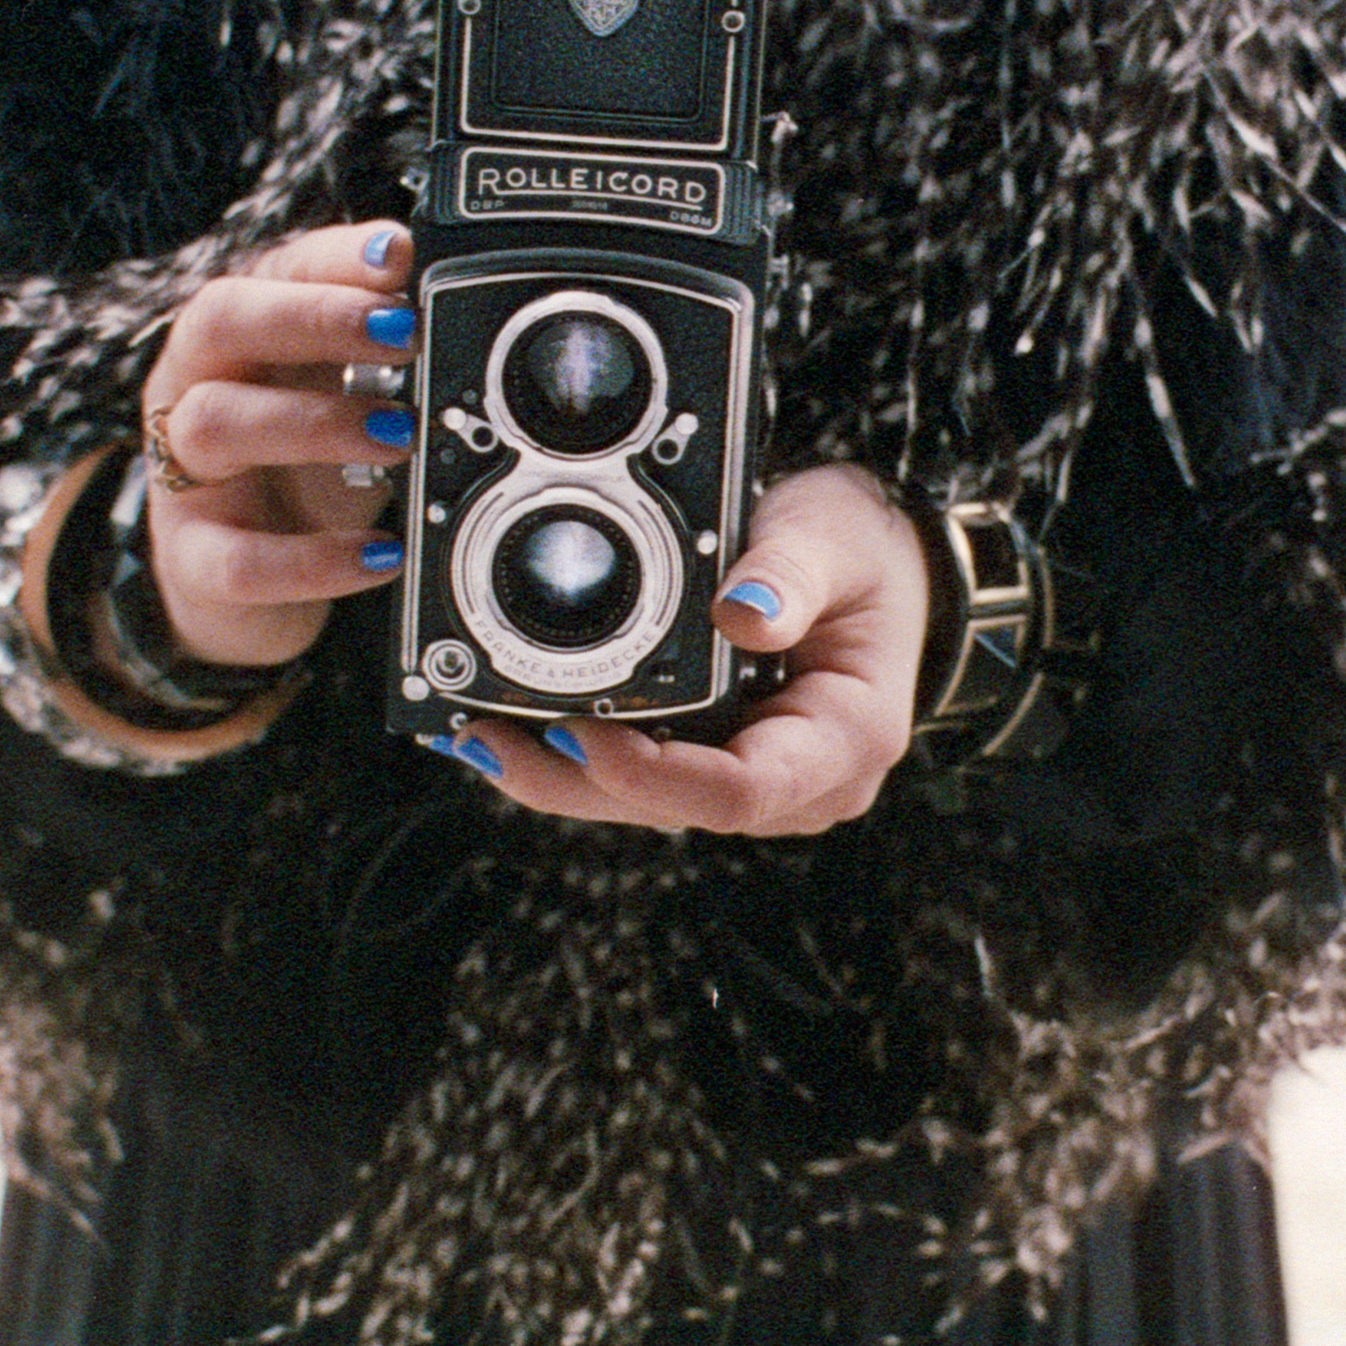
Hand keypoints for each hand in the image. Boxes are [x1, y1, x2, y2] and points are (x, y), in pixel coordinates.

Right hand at [139, 220, 419, 666]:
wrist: (236, 584)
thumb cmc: (297, 474)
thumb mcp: (345, 404)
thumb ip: (387, 361)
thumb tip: (465, 323)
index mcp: (239, 336)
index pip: (275, 269)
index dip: (335, 258)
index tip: (399, 256)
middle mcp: (195, 386)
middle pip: (221, 320)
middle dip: (314, 317)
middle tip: (402, 334)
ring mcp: (184, 473)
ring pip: (214, 423)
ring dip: (312, 423)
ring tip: (399, 438)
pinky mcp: (192, 560)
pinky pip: (240, 560)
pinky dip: (314, 560)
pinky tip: (380, 555)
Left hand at [449, 464, 927, 836]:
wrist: (876, 568)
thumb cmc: (865, 556)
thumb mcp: (837, 539)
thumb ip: (791, 573)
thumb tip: (739, 611)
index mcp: (843, 744)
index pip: (741, 790)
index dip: (651, 774)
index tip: (577, 732)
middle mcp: (797, 785)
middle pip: (670, 807)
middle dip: (572, 780)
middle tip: (482, 738)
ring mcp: (749, 781)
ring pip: (640, 800)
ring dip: (556, 774)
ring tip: (470, 732)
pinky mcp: (709, 764)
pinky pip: (634, 772)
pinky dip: (570, 753)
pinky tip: (502, 726)